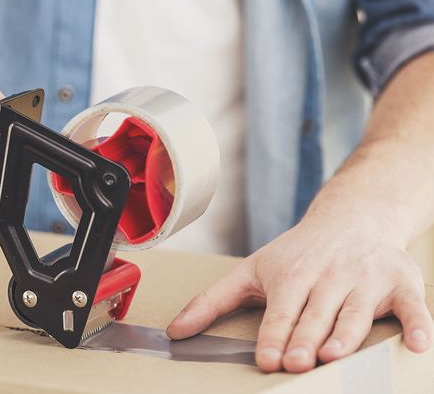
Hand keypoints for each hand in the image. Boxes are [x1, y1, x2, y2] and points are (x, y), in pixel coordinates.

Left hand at [167, 209, 431, 372]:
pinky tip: (417, 345)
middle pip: (315, 315)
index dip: (274, 335)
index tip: (266, 358)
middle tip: (297, 364)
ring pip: (356, 312)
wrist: (348, 219)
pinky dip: (418, 323)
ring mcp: (364, 279)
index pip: (280, 311)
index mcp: (291, 275)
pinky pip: (411, 305)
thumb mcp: (251, 270)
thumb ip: (212, 301)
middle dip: (306, 339)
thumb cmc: (295, 253)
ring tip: (334, 355)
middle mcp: (328, 276)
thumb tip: (174, 331)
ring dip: (347, 333)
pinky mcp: (399, 282)